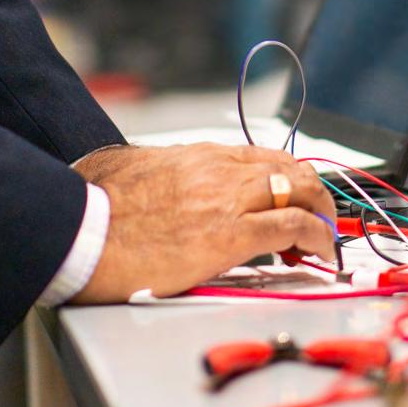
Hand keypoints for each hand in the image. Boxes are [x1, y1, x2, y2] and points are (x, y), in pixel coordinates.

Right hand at [69, 143, 334, 302]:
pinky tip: (320, 251)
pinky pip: (293, 228)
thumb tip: (146, 173)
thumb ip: (151, 169)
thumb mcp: (126, 167)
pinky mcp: (230, 237)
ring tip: (325, 238)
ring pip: (300, 192)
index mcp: (196, 155)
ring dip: (322, 214)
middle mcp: (218, 171)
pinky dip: (316, 238)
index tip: (295, 197)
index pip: (263, 156)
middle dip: (315, 194)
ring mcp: (226, 201)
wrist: (81, 231)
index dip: (289, 177)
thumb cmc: (93, 205)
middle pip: (290, 170)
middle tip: (320, 219)